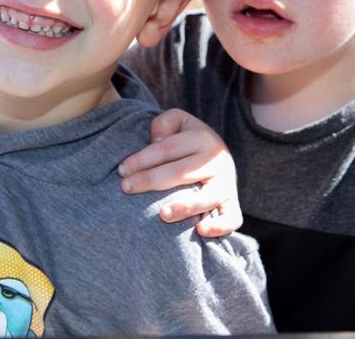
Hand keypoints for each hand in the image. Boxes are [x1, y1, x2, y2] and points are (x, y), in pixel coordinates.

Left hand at [117, 109, 242, 236]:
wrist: (216, 155)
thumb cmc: (186, 141)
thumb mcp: (177, 122)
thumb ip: (164, 124)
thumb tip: (156, 142)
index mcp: (202, 137)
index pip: (167, 149)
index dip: (142, 159)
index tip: (122, 170)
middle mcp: (217, 161)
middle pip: (181, 172)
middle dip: (150, 180)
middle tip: (126, 187)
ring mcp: (227, 184)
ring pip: (207, 197)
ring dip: (184, 207)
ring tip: (162, 215)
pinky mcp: (232, 204)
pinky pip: (232, 218)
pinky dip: (220, 227)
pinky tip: (200, 231)